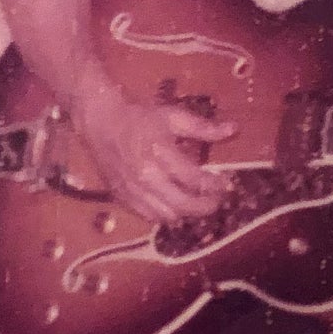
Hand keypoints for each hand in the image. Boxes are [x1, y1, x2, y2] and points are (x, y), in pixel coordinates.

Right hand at [74, 80, 234, 223]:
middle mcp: (146, 176)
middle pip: (183, 204)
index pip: (195, 179)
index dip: (215, 185)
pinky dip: (164, 215)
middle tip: (217, 200)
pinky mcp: (121, 197)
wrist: (99, 121)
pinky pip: (147, 217)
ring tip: (197, 204)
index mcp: (160, 153)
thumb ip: (203, 127)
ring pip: (166, 216)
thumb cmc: (138, 116)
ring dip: (186, 213)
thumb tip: (233, 129)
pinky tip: (174, 207)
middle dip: (206, 206)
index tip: (227, 184)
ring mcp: (132, 190)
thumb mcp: (173, 116)